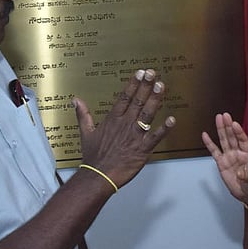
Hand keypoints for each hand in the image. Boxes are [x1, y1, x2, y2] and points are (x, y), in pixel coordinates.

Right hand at [75, 68, 175, 187]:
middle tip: (152, 73)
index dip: (133, 84)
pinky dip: (164, 129)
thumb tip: (75, 99)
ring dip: (155, 100)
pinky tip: (172, 119)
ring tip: (161, 86)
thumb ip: (83, 114)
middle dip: (145, 86)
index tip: (140, 73)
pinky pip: (155, 137)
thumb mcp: (86, 132)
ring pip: (147, 115)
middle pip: (137, 102)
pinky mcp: (142, 149)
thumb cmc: (93, 157)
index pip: (124, 97)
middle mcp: (125, 125)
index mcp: (113, 120)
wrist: (98, 175)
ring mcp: (135, 136)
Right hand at [202, 113, 247, 205]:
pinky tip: (205, 135)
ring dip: (221, 130)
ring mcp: (229, 156)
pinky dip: (209, 143)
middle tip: (225, 115)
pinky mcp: (221, 163)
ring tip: (218, 118)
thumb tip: (240, 173)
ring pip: (224, 140)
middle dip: (228, 126)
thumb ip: (247, 176)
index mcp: (247, 154)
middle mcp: (237, 153)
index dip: (239, 132)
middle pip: (232, 137)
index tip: (235, 124)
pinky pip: (214, 151)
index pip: (243, 140)